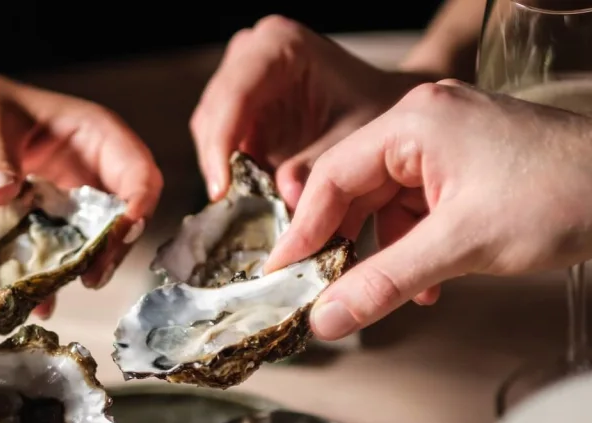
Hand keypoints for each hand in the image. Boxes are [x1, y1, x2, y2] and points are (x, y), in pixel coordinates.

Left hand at [0, 69, 162, 314]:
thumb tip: (1, 192)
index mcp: (91, 139)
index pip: (138, 172)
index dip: (138, 203)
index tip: (121, 231)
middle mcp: (85, 182)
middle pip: (123, 224)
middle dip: (112, 252)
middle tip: (90, 276)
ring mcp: (61, 218)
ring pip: (87, 255)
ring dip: (74, 276)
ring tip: (51, 291)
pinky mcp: (33, 245)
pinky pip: (45, 274)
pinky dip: (38, 292)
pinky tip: (29, 304)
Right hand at [191, 15, 431, 210]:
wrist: (382, 103)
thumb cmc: (373, 107)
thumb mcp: (354, 136)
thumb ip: (317, 166)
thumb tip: (286, 197)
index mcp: (279, 44)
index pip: (235, 95)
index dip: (221, 145)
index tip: (221, 191)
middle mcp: (249, 53)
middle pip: (213, 114)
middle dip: (221, 164)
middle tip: (235, 209)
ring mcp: (238, 77)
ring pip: (209, 133)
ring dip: (225, 171)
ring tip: (249, 206)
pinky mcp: (236, 106)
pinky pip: (219, 144)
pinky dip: (232, 172)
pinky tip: (251, 195)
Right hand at [261, 81, 591, 340]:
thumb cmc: (564, 196)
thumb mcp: (459, 247)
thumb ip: (384, 283)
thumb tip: (328, 318)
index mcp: (415, 122)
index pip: (331, 177)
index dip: (302, 231)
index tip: (282, 272)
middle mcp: (427, 121)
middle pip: (355, 187)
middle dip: (343, 243)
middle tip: (322, 289)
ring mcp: (451, 139)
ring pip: (388, 200)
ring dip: (385, 249)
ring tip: (385, 292)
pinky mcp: (472, 161)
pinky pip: (420, 203)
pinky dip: (416, 242)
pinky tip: (429, 280)